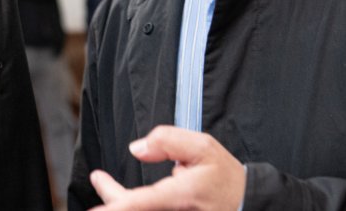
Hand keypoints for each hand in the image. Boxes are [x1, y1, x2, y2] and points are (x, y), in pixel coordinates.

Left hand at [88, 126, 244, 210]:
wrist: (248, 205)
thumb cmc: (225, 178)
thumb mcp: (204, 148)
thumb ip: (168, 141)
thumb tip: (137, 148)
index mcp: (180, 196)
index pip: (138, 202)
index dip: (115, 204)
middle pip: (132, 209)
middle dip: (111, 195)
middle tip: (97, 179)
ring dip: (118, 200)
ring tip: (102, 183)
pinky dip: (132, 205)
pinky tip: (123, 196)